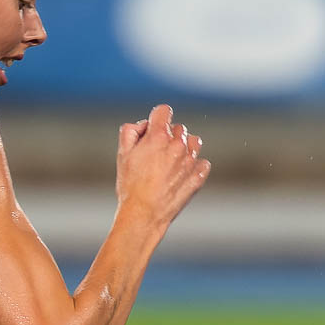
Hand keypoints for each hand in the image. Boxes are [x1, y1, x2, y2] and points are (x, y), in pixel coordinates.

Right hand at [116, 104, 210, 224]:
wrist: (144, 213)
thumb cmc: (130, 185)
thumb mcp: (122, 154)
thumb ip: (131, 131)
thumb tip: (144, 126)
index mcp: (158, 136)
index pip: (164, 111)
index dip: (156, 119)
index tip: (153, 130)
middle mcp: (178, 145)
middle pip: (178, 128)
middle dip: (168, 136)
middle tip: (155, 154)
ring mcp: (190, 160)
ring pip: (193, 142)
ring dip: (183, 148)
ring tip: (171, 163)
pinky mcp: (198, 175)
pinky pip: (201, 162)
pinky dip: (193, 166)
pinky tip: (180, 175)